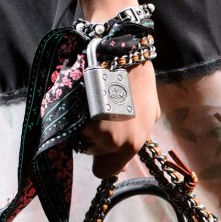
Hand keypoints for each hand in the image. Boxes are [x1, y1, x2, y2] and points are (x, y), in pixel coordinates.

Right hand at [80, 60, 160, 177]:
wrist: (122, 50)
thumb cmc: (138, 77)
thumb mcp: (151, 112)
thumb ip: (140, 136)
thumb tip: (122, 164)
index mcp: (132, 144)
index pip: (106, 171)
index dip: (102, 160)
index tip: (101, 147)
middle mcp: (114, 142)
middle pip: (90, 152)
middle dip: (93, 138)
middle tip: (99, 113)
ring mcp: (95, 130)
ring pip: (79, 137)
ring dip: (83, 123)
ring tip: (93, 100)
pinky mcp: (78, 116)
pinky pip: (69, 123)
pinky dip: (73, 112)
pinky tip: (83, 95)